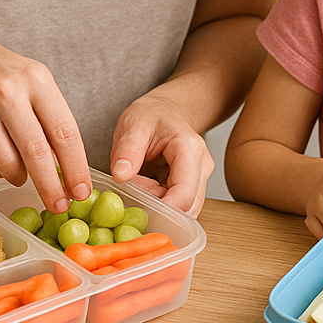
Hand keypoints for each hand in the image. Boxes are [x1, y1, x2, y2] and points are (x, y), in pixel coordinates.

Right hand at [0, 25, 90, 215]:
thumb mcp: (32, 80)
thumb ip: (49, 118)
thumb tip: (67, 167)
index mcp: (37, 80)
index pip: (64, 132)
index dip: (76, 167)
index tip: (82, 192)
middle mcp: (8, 92)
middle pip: (36, 153)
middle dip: (50, 187)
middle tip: (58, 206)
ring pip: (5, 162)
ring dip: (18, 178)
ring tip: (21, 176)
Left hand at [109, 89, 213, 216]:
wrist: (166, 111)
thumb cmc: (152, 115)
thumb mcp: (133, 124)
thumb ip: (127, 149)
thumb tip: (120, 176)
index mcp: (189, 149)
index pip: (184, 192)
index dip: (163, 210)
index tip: (137, 209)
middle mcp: (201, 167)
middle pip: (185, 206)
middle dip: (155, 206)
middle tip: (132, 188)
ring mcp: (200, 180)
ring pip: (182, 210)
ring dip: (156, 206)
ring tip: (139, 182)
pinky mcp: (193, 189)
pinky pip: (177, 207)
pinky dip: (158, 204)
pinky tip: (146, 187)